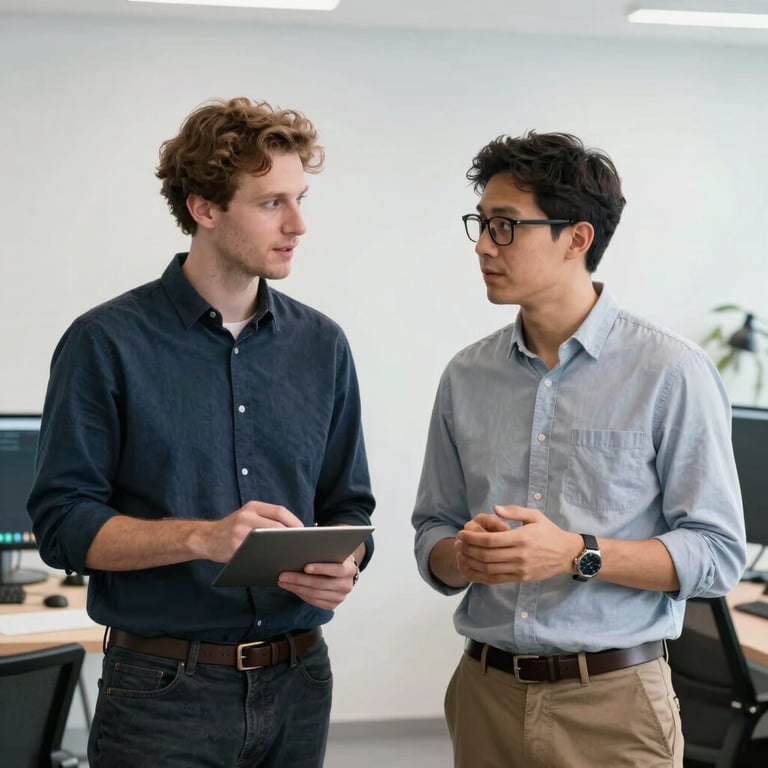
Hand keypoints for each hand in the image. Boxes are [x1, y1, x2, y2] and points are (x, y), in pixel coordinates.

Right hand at [204, 501, 302, 562]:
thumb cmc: (232, 529)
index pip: (279, 511)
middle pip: (276, 524)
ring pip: (268, 538)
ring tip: (291, 553)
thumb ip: (265, 519)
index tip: (303, 532)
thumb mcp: (247, 516)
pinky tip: (274, 560)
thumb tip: (293, 530)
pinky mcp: (235, 546)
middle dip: (290, 535)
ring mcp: (240, 530)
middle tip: (300, 545)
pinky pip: (255, 551)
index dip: (294, 521)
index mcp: (253, 507)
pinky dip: (267, 555)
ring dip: (281, 546)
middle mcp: (246, 515)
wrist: (205, 538)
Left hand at [277, 554, 358, 609]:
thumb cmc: (333, 557)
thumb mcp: (333, 550)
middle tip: (283, 575)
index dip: (321, 568)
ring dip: (296, 587)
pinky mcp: (332, 605)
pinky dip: (300, 594)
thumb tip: (304, 545)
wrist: (342, 571)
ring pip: (314, 594)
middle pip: (321, 583)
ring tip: (283, 581)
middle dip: (300, 579)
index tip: (305, 567)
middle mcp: (347, 585)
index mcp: (350, 569)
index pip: (336, 569)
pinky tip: (291, 587)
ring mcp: (340, 597)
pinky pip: (313, 602)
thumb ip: (325, 549)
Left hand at [455, 505, 580, 584]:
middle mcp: (519, 555)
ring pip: (488, 569)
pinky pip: (496, 579)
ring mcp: (520, 569)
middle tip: (458, 543)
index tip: (462, 533)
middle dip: (468, 549)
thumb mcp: (535, 516)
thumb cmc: (549, 532)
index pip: (490, 540)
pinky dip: (480, 575)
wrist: (566, 554)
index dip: (472, 538)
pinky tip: (472, 568)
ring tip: (462, 554)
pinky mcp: (520, 578)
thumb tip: (495, 509)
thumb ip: (514, 511)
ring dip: (471, 562)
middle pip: (486, 555)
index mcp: (521, 538)